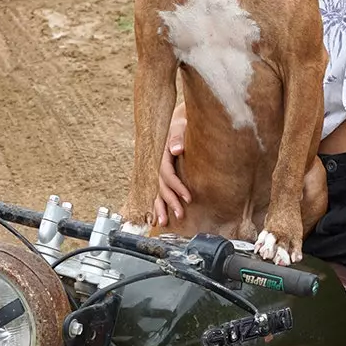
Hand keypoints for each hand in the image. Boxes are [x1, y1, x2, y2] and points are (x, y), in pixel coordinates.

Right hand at [153, 104, 189, 227]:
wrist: (179, 122)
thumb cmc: (182, 124)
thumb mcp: (180, 125)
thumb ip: (178, 136)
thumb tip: (177, 149)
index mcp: (163, 155)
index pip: (168, 175)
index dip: (177, 187)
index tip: (189, 198)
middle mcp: (159, 165)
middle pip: (162, 187)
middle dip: (170, 202)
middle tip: (180, 215)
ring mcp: (160, 172)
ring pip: (158, 192)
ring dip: (160, 208)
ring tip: (163, 222)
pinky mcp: (164, 176)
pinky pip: (159, 192)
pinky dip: (158, 205)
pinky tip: (157, 217)